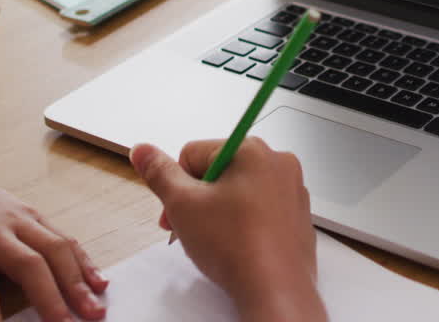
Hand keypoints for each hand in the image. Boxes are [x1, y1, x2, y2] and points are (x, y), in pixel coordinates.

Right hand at [130, 139, 325, 321]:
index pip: (193, 153)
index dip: (177, 185)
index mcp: (250, 149)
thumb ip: (159, 173)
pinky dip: (244, 222)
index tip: (176, 212)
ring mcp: (291, 189)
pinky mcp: (297, 214)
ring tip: (215, 240)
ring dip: (219, 211)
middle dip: (198, 199)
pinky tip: (237, 245)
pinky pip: (260, 208)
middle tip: (191, 228)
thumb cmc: (235, 247)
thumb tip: (142, 150)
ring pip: (238, 191)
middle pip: (217, 171)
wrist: (275, 290)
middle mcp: (277, 162)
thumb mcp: (182, 205)